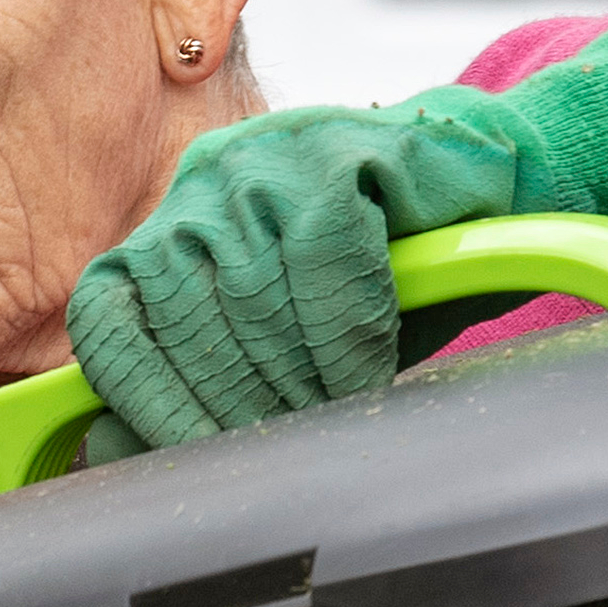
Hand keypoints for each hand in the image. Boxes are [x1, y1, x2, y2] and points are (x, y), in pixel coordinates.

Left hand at [57, 16, 607, 452]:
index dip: (147, 400)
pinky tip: (368, 363)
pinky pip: (324, 253)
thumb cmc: (391, 280)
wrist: (495, 195)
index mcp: (176, 227)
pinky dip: (344, 327)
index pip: (113, 314)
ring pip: (250, 288)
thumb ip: (200, 386)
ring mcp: (273, 156)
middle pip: (183, 310)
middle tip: (279, 450)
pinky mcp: (347, 147)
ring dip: (293, 372)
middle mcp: (208, 181)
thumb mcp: (282, 341)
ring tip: (329, 413)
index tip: (191, 458)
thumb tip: (115, 459)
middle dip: (233, 400)